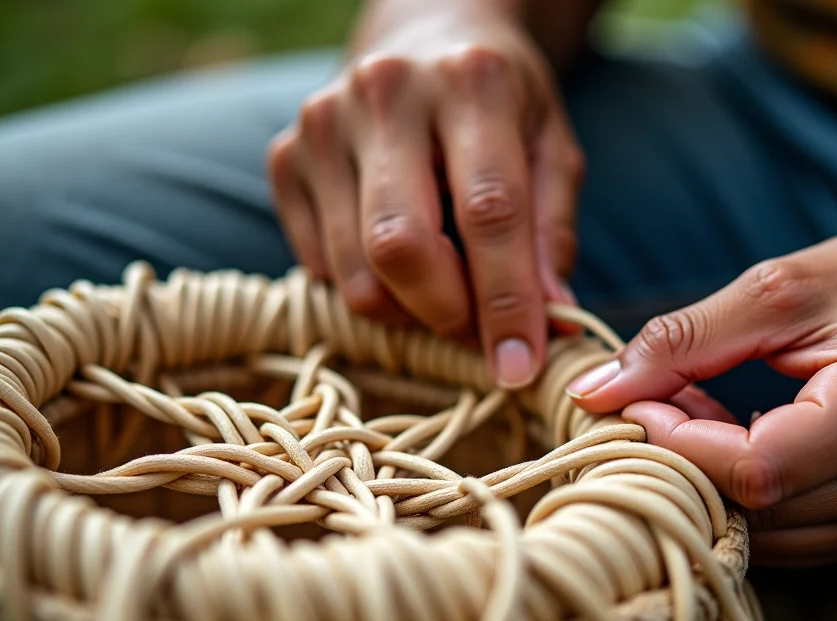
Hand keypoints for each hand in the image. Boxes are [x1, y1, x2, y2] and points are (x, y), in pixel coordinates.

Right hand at [267, 11, 582, 387]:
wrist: (421, 38)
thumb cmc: (499, 105)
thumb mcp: (552, 148)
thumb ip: (553, 232)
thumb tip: (549, 317)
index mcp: (470, 82)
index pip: (488, 212)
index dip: (506, 302)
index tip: (520, 367)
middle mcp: (386, 92)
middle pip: (401, 246)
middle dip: (444, 315)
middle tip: (478, 335)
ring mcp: (323, 123)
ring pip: (354, 271)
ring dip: (407, 313)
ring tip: (446, 295)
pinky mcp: (283, 157)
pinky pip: (320, 267)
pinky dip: (367, 289)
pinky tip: (400, 260)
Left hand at [566, 230, 836, 565]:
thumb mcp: (786, 284)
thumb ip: (687, 337)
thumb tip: (596, 393)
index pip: (753, 468)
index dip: (679, 443)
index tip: (641, 399)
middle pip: (752, 509)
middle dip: (682, 460)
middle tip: (657, 398)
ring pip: (762, 535)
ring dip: (710, 481)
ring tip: (700, 408)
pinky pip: (789, 537)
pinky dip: (746, 496)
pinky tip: (739, 436)